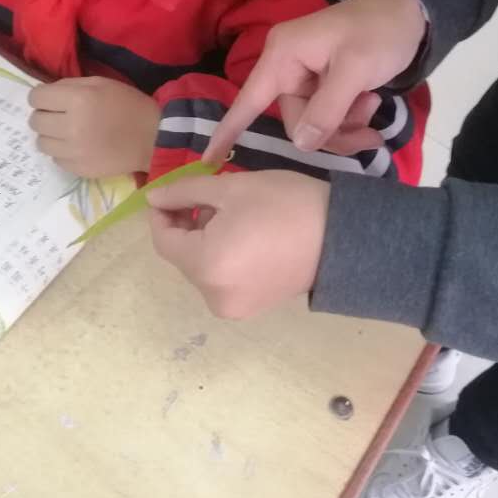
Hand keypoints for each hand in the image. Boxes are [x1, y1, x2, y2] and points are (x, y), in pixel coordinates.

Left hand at [28, 77, 159, 177]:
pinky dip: (62, 151)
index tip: (49, 99)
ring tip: (66, 132)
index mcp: (77, 100)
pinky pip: (55, 159)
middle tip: (58, 115)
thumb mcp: (101, 83)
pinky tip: (77, 146)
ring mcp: (74, 151)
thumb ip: (70, 85)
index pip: (36, 98)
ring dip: (50, 135)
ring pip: (41, 143)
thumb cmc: (128, 105)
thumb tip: (45, 94)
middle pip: (35, 121)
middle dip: (44, 115)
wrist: (152, 138)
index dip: (40, 96)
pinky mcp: (78, 169)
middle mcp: (71, 126)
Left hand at [146, 171, 328, 318]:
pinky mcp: (251, 308)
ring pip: (202, 268)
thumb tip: (153, 200)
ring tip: (231, 216)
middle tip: (207, 198)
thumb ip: (184, 193)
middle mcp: (214, 296)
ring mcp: (233, 307)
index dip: (162, 214)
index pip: (164, 241)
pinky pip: (222, 280)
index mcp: (206, 266)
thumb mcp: (230, 188)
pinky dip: (222, 258)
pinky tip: (243, 236)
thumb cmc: (284, 205)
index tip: (171, 193)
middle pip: (183, 256)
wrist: (343, 236)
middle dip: (187, 226)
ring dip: (205, 241)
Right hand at [207, 0, 426, 158]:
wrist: (410, 12)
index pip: (248, 100)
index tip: (208, 161)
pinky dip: (350, 119)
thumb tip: (302, 144)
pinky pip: (327, 117)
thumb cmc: (380, 31)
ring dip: (345, 126)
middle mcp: (287, 67)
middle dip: (332, 132)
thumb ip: (328, 108)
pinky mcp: (324, 85)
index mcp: (283, 55)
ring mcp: (305, 77)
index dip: (228, 131)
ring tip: (373, 108)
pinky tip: (371, 104)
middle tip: (369, 132)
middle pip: (295, 121)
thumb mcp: (356, 68)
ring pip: (314, 124)